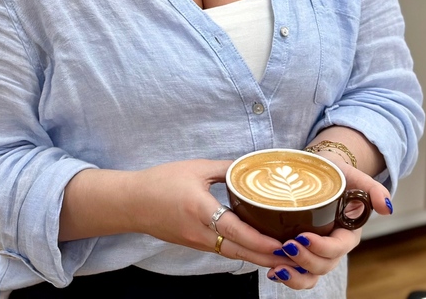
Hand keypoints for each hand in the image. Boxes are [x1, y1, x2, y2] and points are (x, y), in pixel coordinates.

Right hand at [129, 159, 288, 269]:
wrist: (132, 202)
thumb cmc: (161, 182)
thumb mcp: (195, 168)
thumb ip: (225, 169)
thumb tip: (251, 166)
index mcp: (199, 209)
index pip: (234, 230)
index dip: (259, 239)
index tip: (280, 243)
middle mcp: (199, 232)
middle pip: (238, 251)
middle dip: (267, 258)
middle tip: (293, 259)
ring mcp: (196, 242)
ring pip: (233, 254)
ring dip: (257, 258)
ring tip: (282, 257)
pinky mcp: (194, 244)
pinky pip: (223, 251)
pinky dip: (242, 252)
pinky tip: (257, 250)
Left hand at [266, 164, 392, 287]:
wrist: (318, 172)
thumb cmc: (336, 174)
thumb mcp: (355, 176)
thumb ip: (373, 190)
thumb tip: (387, 207)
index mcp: (348, 233)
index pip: (338, 247)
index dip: (322, 247)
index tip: (303, 236)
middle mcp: (333, 247)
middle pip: (323, 265)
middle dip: (305, 260)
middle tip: (286, 245)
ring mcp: (317, 252)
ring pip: (311, 275)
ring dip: (294, 275)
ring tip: (277, 268)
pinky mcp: (302, 251)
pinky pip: (298, 272)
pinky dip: (287, 275)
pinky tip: (273, 271)